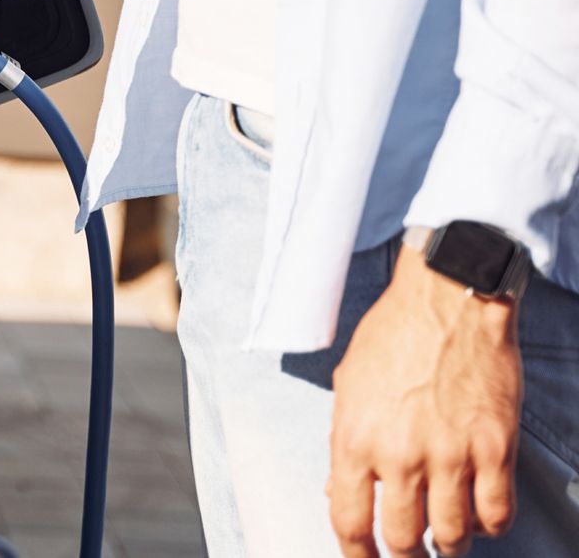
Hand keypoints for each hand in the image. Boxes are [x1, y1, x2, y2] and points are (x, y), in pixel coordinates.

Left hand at [328, 246, 522, 557]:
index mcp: (353, 439)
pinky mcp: (494, 448)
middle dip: (404, 555)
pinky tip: (480, 519)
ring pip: (452, 534)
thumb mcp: (347, 386)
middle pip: (402, 538)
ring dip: (448, 546)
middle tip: (410, 554)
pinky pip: (496, 513)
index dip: (355, 554)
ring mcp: (450, 454)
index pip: (348, 521)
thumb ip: (344, 440)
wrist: (446, 301)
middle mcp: (399, 455)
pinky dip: (489, 526)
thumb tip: (338, 489)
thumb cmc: (391, 337)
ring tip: (446, 542)